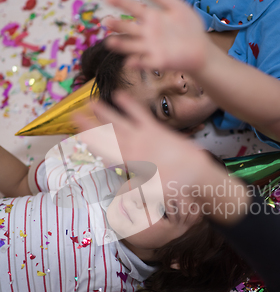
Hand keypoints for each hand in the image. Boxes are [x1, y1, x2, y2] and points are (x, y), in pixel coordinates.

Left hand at [75, 92, 212, 193]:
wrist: (193, 174)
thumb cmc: (174, 184)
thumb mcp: (153, 190)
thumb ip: (137, 191)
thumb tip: (122, 197)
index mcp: (129, 162)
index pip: (105, 151)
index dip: (92, 144)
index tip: (77, 137)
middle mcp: (132, 149)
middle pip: (107, 134)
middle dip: (90, 125)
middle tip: (73, 116)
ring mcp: (142, 138)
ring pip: (119, 123)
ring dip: (106, 113)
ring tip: (92, 101)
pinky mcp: (154, 130)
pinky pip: (139, 115)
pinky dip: (129, 105)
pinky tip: (119, 95)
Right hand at [104, 0, 208, 73]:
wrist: (202, 49)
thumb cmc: (189, 28)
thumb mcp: (175, 6)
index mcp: (151, 18)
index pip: (133, 8)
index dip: (120, 3)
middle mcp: (147, 33)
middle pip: (129, 28)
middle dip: (117, 25)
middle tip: (107, 22)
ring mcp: (151, 48)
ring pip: (132, 46)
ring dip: (122, 45)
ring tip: (110, 42)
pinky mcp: (158, 61)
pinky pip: (145, 62)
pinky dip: (137, 63)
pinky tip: (129, 62)